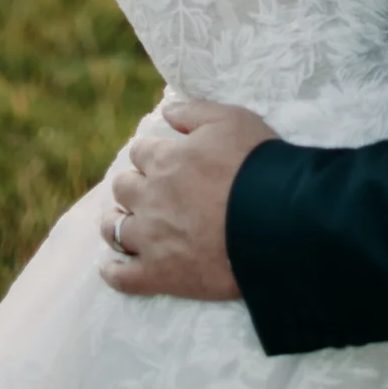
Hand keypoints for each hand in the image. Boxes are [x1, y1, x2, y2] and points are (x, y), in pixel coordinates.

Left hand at [99, 100, 276, 300]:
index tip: (159, 160)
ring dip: (115, 223)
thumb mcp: (230, 120)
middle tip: (144, 191)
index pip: (140, 152)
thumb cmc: (256, 165)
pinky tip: (110, 267)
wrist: (277, 221)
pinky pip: (122, 277)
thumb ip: (193, 112)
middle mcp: (150, 198)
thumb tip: (166, 111)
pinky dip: (112, 272)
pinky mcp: (159, 275)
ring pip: (113, 230)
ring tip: (121, 223)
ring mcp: (151, 238)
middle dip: (131, 186)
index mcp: (165, 160)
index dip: (150, 154)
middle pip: (123, 187)